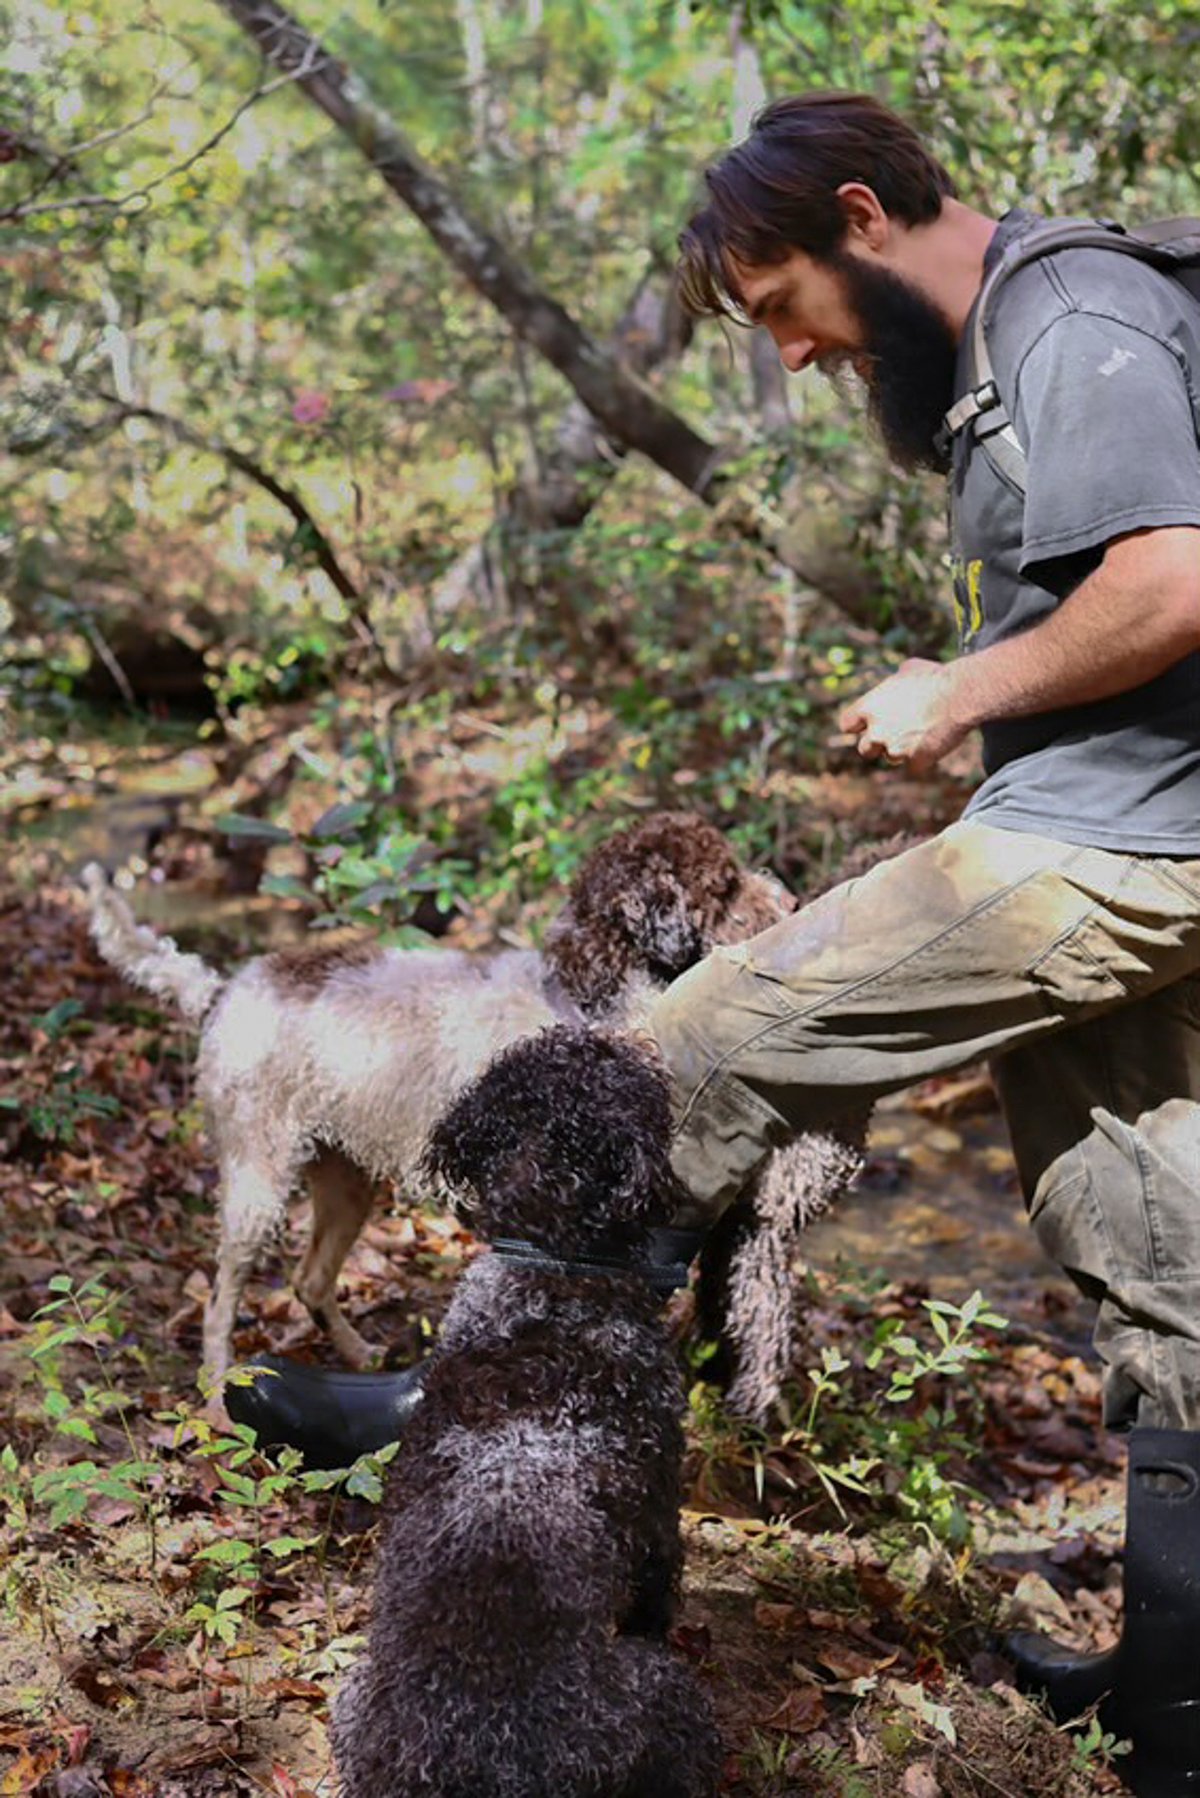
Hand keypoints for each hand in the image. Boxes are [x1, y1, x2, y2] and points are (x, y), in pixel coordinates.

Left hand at [837, 658, 971, 773]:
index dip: (859, 726)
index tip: (869, 725)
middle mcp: (877, 731)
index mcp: (869, 707)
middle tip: (897, 734)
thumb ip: (894, 682)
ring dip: (903, 750)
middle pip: (865, 749)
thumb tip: (896, 681)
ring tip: (924, 731)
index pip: (847, 724)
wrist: (960, 695)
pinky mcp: (916, 762)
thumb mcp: (909, 669)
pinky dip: (924, 758)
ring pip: (892, 758)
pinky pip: (916, 766)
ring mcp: (895, 749)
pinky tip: (937, 742)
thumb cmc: (935, 677)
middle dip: (878, 744)